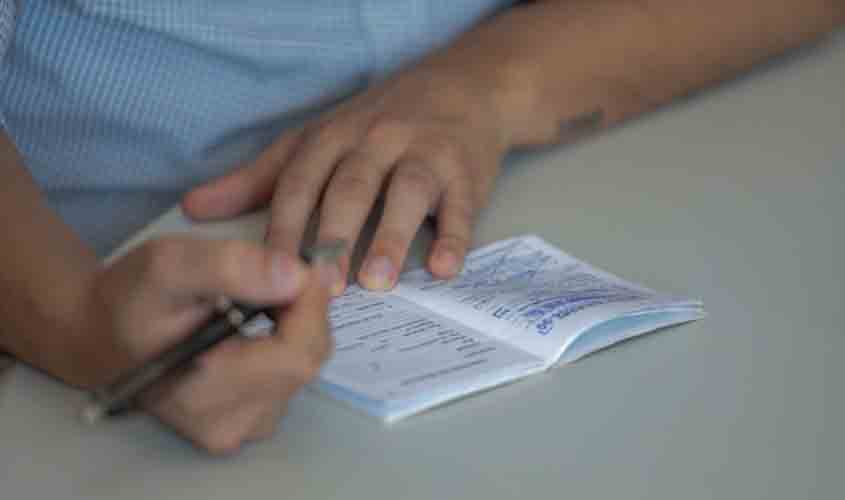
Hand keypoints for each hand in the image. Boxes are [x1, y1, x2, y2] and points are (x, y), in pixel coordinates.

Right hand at [81, 237, 331, 453]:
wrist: (99, 335)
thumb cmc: (130, 299)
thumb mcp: (168, 264)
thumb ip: (229, 266)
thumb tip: (295, 276)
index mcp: (208, 393)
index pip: (297, 354)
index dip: (310, 305)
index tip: (299, 264)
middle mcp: (232, 423)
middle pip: (307, 360)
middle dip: (305, 310)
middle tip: (279, 273)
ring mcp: (243, 427)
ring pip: (304, 366)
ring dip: (297, 324)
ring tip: (261, 295)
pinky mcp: (250, 421)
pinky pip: (291, 375)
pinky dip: (287, 340)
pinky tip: (260, 320)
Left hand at [183, 61, 509, 292]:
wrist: (463, 87)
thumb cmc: (380, 122)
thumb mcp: (316, 139)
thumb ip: (259, 178)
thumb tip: (195, 208)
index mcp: (334, 136)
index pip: (301, 182)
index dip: (283, 227)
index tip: (267, 273)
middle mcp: (378, 140)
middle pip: (352, 186)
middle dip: (334, 235)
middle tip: (321, 286)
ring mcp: (426, 152)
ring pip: (409, 191)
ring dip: (391, 236)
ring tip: (377, 282)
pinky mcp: (467, 171)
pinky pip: (462, 205)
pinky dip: (455, 236)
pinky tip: (442, 268)